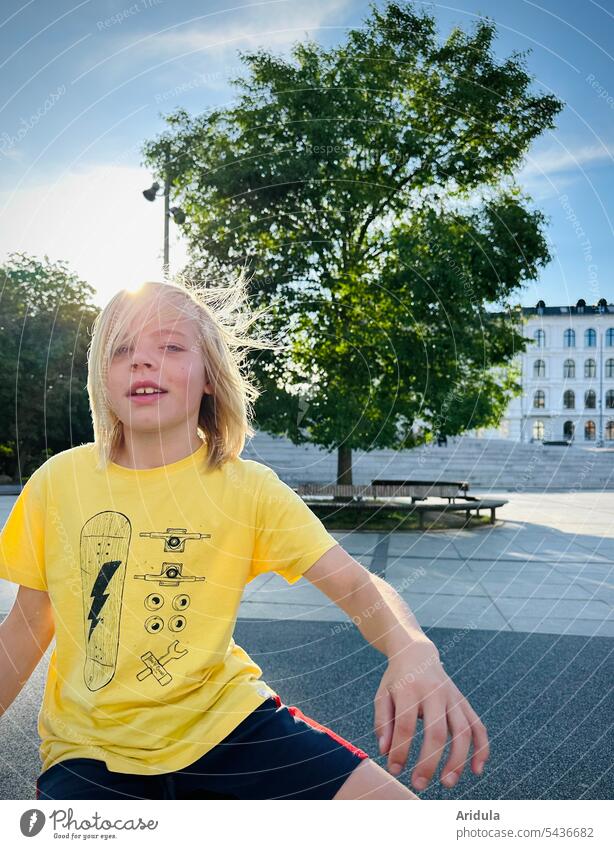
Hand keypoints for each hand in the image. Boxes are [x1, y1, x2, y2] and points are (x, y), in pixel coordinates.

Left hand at [374, 639, 489, 791]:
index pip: (406, 725)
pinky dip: (482, 749)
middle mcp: (435, 692)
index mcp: (410, 689)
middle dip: (429, 762)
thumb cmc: (397, 679)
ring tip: (448, 783)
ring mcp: (453, 697)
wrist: (417, 653)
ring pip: (462, 731)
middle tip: (419, 784)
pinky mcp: (465, 702)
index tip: (394, 770)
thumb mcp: (382, 694)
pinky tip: (477, 770)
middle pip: (437, 731)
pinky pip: (478, 726)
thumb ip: (382, 721)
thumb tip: (385, 751)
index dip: (401, 750)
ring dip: (458, 760)